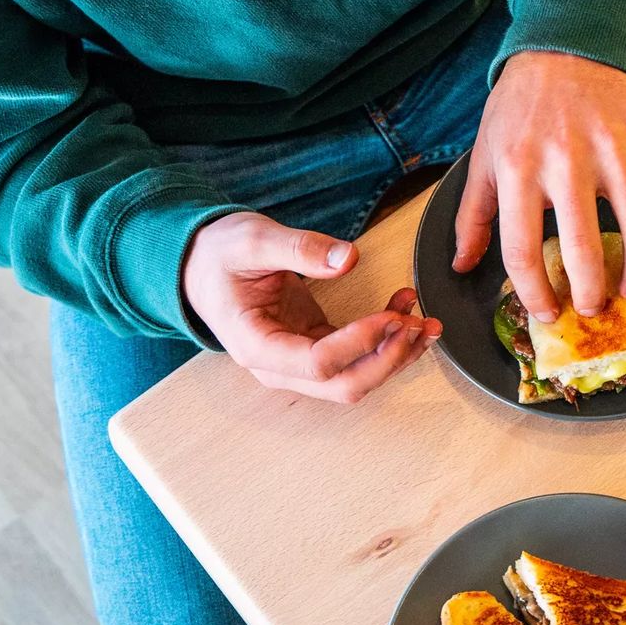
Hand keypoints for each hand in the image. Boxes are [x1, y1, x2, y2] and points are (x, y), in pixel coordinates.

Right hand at [182, 212, 441, 402]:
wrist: (199, 265)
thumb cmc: (217, 255)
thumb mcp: (252, 239)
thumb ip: (299, 248)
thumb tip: (348, 258)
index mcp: (256, 346)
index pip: (318, 363)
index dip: (360, 342)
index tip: (391, 314)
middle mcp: (279, 367)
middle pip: (345, 385)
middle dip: (389, 359)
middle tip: (417, 323)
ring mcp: (298, 363)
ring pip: (357, 378)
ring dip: (397, 355)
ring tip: (426, 320)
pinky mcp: (315, 349)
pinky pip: (358, 357)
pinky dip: (387, 340)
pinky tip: (406, 310)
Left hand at [452, 51, 625, 321]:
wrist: (565, 42)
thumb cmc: (519, 106)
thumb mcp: (484, 155)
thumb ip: (473, 214)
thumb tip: (463, 266)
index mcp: (516, 169)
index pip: (523, 251)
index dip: (536, 294)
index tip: (549, 313)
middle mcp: (565, 159)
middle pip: (583, 248)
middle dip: (591, 293)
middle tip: (594, 310)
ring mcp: (612, 146)